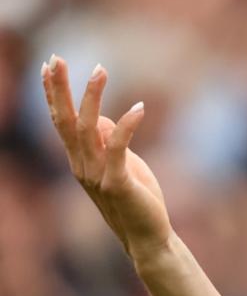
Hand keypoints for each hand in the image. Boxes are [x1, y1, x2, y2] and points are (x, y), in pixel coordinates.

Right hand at [41, 56, 172, 261]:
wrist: (147, 237)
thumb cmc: (136, 198)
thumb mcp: (121, 165)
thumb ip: (108, 143)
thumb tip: (100, 118)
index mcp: (80, 160)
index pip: (61, 121)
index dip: (54, 94)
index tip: (50, 65)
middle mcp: (81, 166)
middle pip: (65, 121)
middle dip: (60, 89)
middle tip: (56, 58)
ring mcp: (97, 175)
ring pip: (88, 129)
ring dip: (92, 98)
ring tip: (100, 69)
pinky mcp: (117, 183)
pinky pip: (118, 149)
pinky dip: (126, 126)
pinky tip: (139, 107)